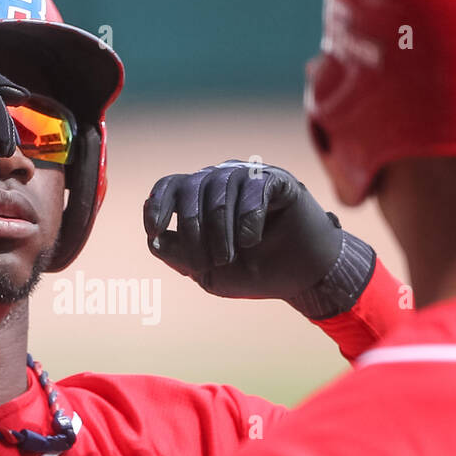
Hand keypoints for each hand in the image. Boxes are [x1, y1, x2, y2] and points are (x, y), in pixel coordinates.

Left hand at [143, 160, 374, 318]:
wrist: (302, 277)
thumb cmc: (254, 272)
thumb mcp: (208, 272)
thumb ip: (179, 255)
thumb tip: (154, 239)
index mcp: (200, 198)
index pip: (169, 186)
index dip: (157, 204)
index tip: (153, 230)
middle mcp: (221, 180)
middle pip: (191, 189)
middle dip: (193, 230)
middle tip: (206, 264)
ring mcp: (249, 177)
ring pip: (219, 190)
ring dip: (220, 231)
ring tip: (230, 258)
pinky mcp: (277, 181)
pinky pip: (253, 189)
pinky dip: (247, 219)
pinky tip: (251, 241)